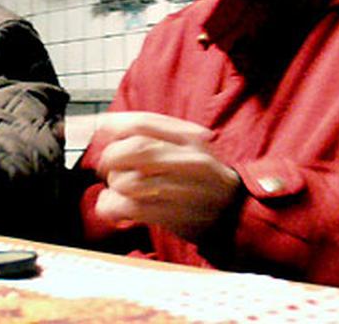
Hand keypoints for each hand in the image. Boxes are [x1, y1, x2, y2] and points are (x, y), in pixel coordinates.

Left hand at [92, 112, 240, 240]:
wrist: (236, 213)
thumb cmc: (200, 177)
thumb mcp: (187, 146)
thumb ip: (153, 134)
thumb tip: (105, 123)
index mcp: (188, 138)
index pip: (142, 123)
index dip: (114, 126)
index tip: (102, 134)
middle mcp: (187, 161)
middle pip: (132, 150)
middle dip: (111, 159)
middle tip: (109, 168)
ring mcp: (182, 189)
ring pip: (127, 181)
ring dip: (114, 186)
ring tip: (119, 190)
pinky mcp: (175, 216)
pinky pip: (130, 208)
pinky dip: (112, 207)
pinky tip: (116, 208)